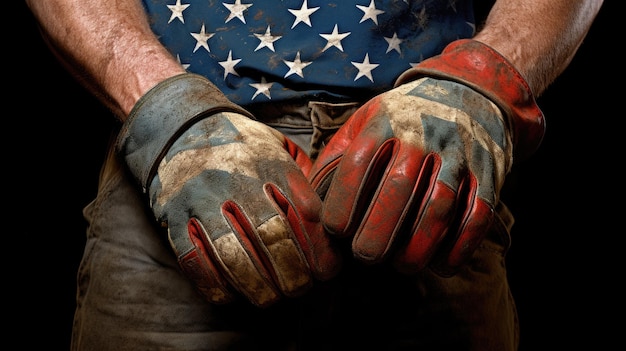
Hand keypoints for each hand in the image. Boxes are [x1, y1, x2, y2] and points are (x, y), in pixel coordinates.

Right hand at [117, 73, 340, 306]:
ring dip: (256, 285)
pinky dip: (214, 284)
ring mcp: (204, 197)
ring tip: (269, 299)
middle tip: (299, 289)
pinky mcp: (174, 214)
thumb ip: (301, 179)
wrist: (180, 123)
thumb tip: (329, 220)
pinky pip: (194, 258)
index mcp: (270, 163)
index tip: (327, 272)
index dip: (319, 248)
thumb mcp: (277, 147)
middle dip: (291, 272)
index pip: (304, 212)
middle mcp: (238, 179)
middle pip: (272, 235)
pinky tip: (230, 296)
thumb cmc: (240, 145)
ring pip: (234, 252)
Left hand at [309, 39, 543, 275]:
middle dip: (378, 230)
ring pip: (440, 204)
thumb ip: (337, 156)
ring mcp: (460, 154)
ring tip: (401, 266)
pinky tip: (441, 266)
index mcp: (385, 122)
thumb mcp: (366, 121)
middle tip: (365, 256)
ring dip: (419, 244)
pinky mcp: (489, 172)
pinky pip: (478, 214)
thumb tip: (309, 202)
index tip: (334, 231)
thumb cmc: (403, 119)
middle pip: (399, 187)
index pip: (359, 163)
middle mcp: (423, 135)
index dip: (343, 201)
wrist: (468, 92)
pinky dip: (460, 245)